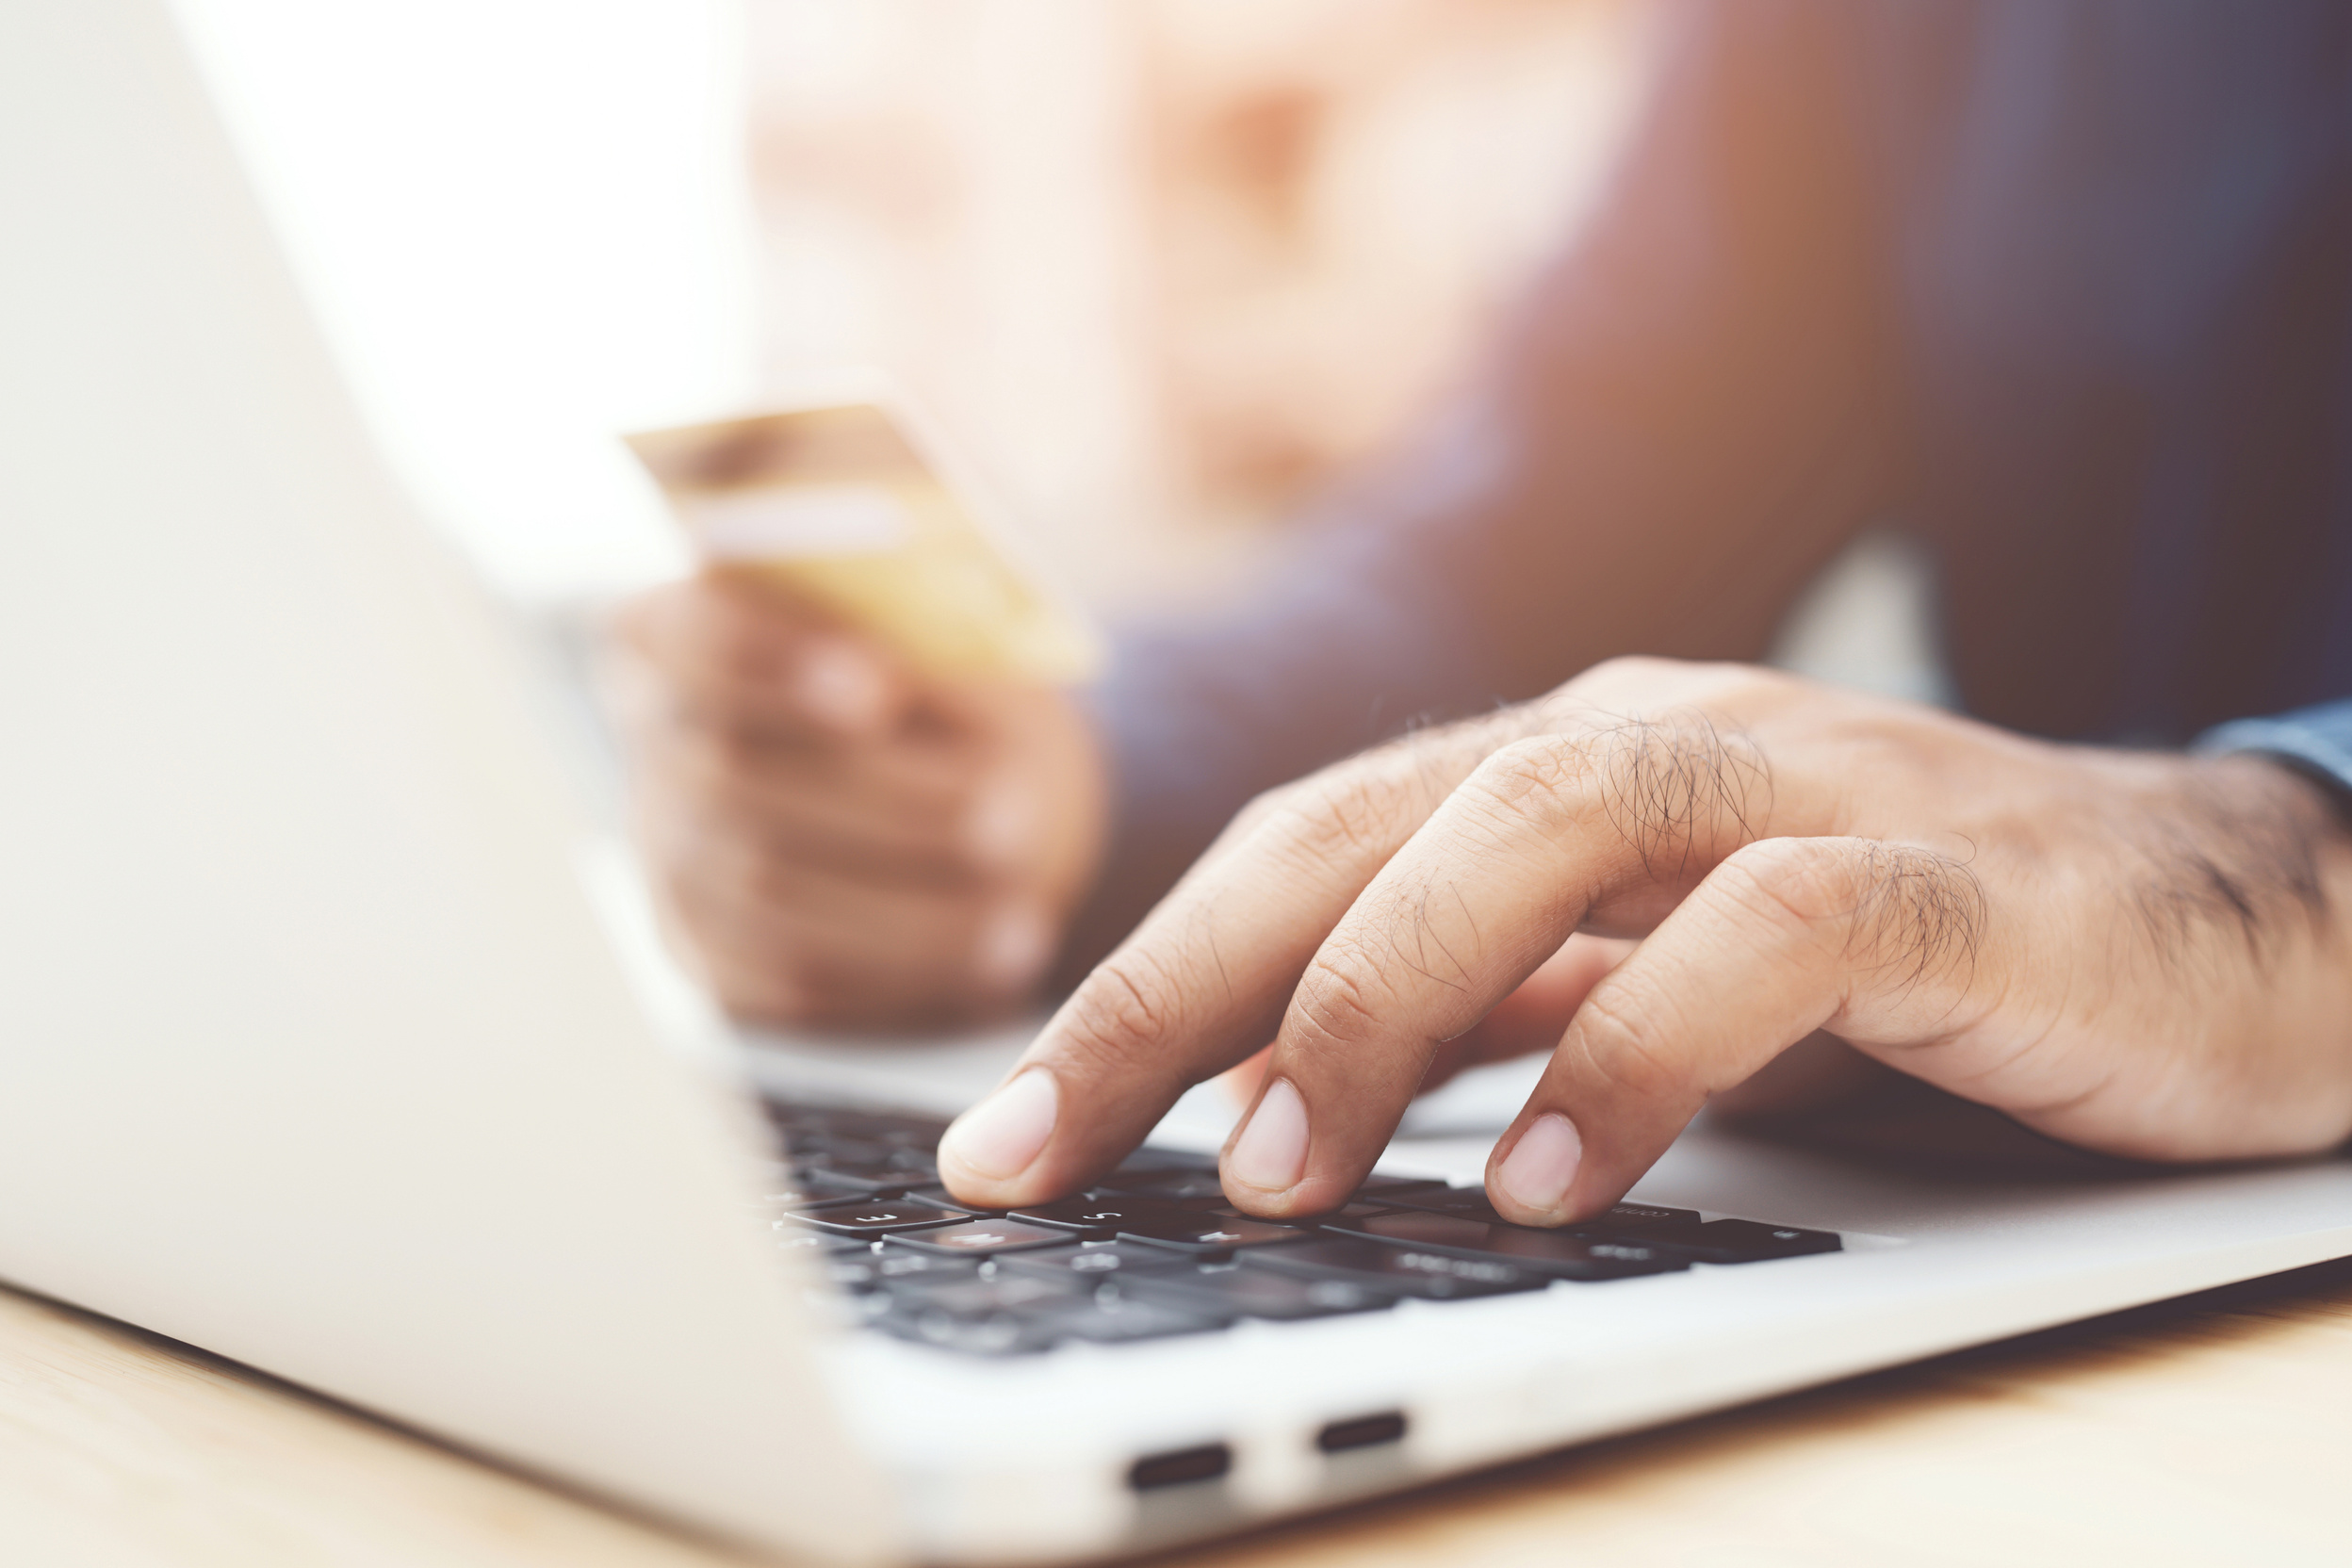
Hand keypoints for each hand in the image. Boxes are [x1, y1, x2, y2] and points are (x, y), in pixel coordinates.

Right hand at [610, 571, 1106, 1028]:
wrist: (942, 760)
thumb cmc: (932, 656)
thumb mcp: (930, 600)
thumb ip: (916, 593)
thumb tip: (941, 610)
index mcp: (673, 627)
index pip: (690, 634)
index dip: (774, 662)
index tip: (881, 688)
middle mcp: (653, 743)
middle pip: (732, 778)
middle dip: (881, 801)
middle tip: (1005, 812)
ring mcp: (671, 858)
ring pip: (767, 894)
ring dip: (909, 905)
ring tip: (1025, 896)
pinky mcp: (715, 957)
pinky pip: (793, 981)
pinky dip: (902, 974)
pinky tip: (1000, 957)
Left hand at [936, 657, 2351, 1221]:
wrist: (2231, 919)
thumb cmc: (1909, 956)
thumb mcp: (1649, 979)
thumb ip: (1493, 1002)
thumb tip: (1276, 1092)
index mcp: (1559, 765)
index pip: (1295, 851)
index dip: (1132, 985)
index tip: (1006, 1139)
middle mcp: (1655, 742)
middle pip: (1362, 828)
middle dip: (1177, 992)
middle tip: (1049, 1155)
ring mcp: (1806, 785)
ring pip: (1540, 830)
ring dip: (1379, 1002)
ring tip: (1269, 1176)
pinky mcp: (1957, 876)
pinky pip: (1769, 933)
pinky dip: (1640, 1045)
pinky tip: (1546, 1179)